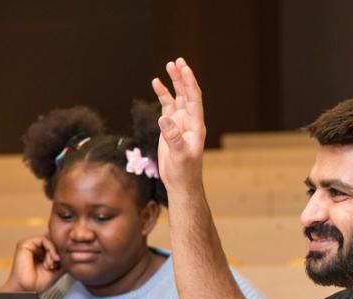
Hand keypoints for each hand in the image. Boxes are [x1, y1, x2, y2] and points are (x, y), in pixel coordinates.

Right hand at [0, 234, 63, 292]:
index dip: (61, 251)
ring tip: (53, 264)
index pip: (55, 244)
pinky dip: (51, 248)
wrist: (28, 289)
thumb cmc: (39, 282)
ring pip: (49, 240)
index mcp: (40, 252)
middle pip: (53, 241)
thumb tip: (74, 253)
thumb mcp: (58, 269)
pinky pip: (43, 239)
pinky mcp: (24, 244)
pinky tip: (51, 259)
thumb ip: (64, 259)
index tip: (63, 264)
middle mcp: (34, 247)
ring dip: (54, 251)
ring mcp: (29, 245)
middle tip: (58, 263)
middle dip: (58, 252)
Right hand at [151, 57, 205, 191]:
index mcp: (196, 126)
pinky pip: (167, 106)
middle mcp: (190, 121)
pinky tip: (156, 83)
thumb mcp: (179, 155)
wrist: (181, 182)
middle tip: (178, 61)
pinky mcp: (171, 126)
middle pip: (188, 94)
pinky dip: (163, 94)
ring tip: (169, 65)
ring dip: (174, 82)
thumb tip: (164, 118)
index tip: (185, 69)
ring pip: (178, 97)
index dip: (190, 84)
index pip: (194, 100)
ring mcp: (180, 122)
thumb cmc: (184, 171)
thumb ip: (173, 137)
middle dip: (183, 77)